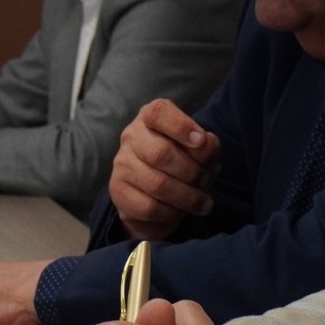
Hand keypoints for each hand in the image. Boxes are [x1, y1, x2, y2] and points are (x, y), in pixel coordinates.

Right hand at [109, 99, 220, 239]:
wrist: (155, 197)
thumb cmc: (181, 164)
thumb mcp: (198, 151)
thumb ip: (206, 146)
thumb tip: (207, 145)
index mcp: (150, 118)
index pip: (159, 112)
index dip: (182, 126)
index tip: (202, 140)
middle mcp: (131, 136)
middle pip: (162, 153)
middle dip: (193, 172)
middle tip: (206, 181)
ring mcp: (121, 164)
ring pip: (157, 184)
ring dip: (188, 196)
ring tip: (203, 202)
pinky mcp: (118, 192)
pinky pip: (150, 207)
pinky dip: (172, 212)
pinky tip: (179, 211)